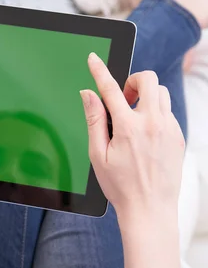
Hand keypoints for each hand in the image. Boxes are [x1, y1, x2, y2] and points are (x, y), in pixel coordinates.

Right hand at [80, 53, 184, 218]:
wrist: (150, 209)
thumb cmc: (121, 186)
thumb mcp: (98, 155)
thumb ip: (94, 120)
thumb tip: (88, 95)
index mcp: (128, 128)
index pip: (110, 89)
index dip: (99, 70)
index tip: (93, 58)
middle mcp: (152, 123)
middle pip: (148, 79)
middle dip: (133, 81)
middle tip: (123, 99)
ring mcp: (169, 129)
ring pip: (161, 94)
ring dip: (146, 97)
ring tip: (134, 119)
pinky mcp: (178, 137)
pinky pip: (168, 113)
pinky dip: (156, 115)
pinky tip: (145, 136)